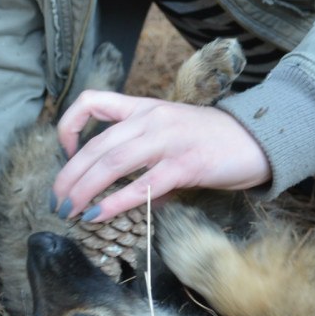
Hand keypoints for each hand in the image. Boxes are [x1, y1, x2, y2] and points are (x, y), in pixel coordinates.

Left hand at [53, 91, 270, 221]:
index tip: (65, 151)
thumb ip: (144, 155)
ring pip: (112, 162)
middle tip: (56, 200)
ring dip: (83, 189)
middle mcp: (151, 118)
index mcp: (145, 107)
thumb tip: (120, 193)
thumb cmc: (213, 140)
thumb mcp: (172, 134)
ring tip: (69, 210)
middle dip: (69, 174)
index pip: (93, 101)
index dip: (70, 125)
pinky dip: (114, 202)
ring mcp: (168, 140)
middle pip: (96, 144)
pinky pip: (142, 186)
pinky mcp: (185, 164)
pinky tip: (98, 215)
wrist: (258, 139)